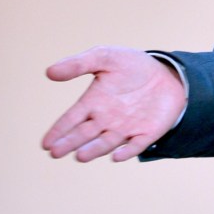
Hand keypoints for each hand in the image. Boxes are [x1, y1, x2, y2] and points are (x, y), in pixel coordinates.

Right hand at [42, 46, 186, 161]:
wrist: (167, 73)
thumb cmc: (132, 66)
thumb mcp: (105, 57)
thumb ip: (79, 64)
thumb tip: (49, 72)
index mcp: (94, 102)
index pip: (71, 119)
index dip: (59, 130)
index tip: (46, 143)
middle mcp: (106, 119)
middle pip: (84, 134)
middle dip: (70, 143)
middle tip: (56, 152)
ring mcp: (126, 128)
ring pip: (106, 142)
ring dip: (94, 149)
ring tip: (81, 156)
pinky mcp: (147, 133)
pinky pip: (135, 145)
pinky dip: (127, 151)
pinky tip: (117, 156)